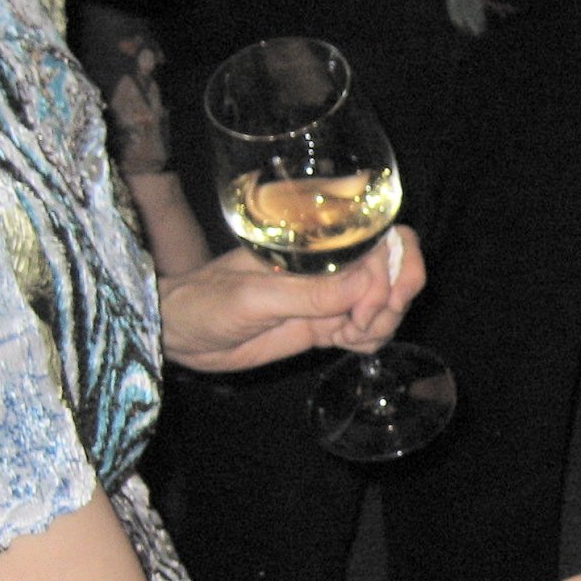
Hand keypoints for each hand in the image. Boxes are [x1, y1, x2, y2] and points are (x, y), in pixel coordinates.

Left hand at [158, 229, 425, 372]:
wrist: (183, 333)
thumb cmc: (207, 301)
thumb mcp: (254, 297)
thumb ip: (309, 293)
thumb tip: (365, 286)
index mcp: (314, 242)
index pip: (379, 237)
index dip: (395, 267)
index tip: (373, 304)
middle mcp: (330, 264)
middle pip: (396, 269)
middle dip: (393, 299)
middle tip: (361, 326)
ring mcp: (332, 295)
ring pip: (388, 304)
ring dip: (381, 324)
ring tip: (346, 336)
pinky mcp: (328, 324)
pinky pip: (370, 329)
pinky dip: (370, 339)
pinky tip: (344, 344)